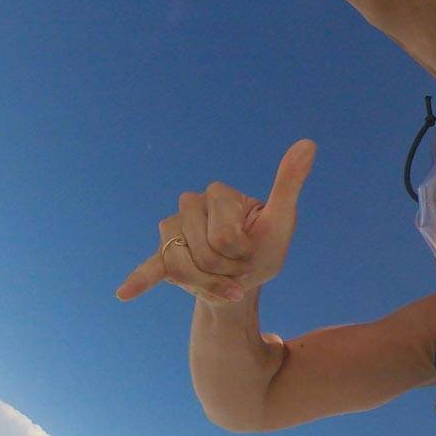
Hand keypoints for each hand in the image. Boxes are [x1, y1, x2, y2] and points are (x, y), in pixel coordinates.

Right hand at [117, 139, 315, 303]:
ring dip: (207, 285)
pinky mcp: (163, 255)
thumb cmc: (266, 246)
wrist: (246, 278)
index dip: (242, 253)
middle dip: (226, 271)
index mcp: (217, 193)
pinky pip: (151, 266)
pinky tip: (125, 294)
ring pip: (181, 265)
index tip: (253, 250)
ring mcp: (173, 230)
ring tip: (222, 280)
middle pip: (204, 251)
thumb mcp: (282, 219)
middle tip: (238, 267)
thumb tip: (309, 142)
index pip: (225, 234)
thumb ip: (290, 181)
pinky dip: (140, 279)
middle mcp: (190, 205)